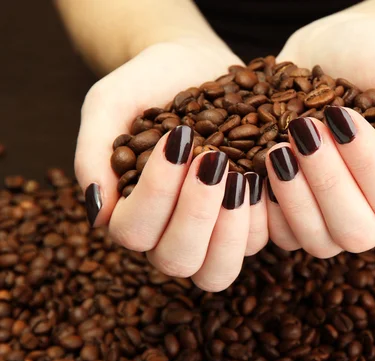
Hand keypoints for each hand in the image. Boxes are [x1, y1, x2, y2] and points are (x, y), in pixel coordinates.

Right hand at [76, 38, 268, 290]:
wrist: (196, 62)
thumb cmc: (149, 83)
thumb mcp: (111, 103)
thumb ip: (93, 154)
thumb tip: (96, 212)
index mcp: (131, 211)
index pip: (133, 231)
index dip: (156, 194)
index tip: (176, 141)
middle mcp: (170, 232)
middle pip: (178, 261)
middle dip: (195, 215)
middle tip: (212, 160)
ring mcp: (213, 232)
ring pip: (220, 268)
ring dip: (232, 224)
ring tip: (240, 173)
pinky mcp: (251, 219)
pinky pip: (261, 242)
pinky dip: (265, 214)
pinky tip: (265, 172)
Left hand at [265, 14, 374, 256]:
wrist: (332, 47)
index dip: (368, 164)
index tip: (341, 116)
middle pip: (357, 231)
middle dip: (328, 183)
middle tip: (304, 130)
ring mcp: (334, 220)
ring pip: (318, 241)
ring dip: (295, 197)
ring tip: (278, 147)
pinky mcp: (297, 215)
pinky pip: (281, 235)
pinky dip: (266, 207)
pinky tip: (257, 165)